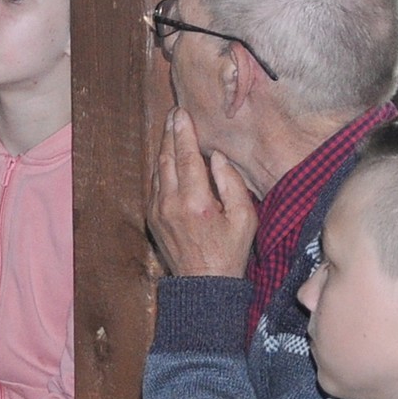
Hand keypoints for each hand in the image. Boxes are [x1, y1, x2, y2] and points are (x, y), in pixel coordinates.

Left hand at [149, 107, 258, 278]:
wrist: (203, 285)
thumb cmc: (230, 252)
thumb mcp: (245, 220)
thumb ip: (232, 185)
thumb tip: (218, 157)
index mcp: (196, 202)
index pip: (188, 157)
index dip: (184, 133)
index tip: (182, 113)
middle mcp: (171, 203)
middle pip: (168, 158)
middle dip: (171, 133)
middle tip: (174, 114)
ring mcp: (158, 210)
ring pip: (158, 170)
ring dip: (165, 148)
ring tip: (171, 130)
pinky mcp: (152, 217)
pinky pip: (155, 185)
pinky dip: (162, 167)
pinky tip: (168, 158)